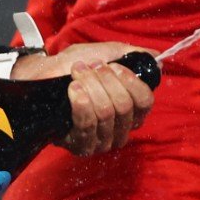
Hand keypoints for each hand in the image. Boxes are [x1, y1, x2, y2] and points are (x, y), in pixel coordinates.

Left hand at [10, 41, 155, 155]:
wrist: (43, 76)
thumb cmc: (76, 67)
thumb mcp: (106, 54)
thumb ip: (132, 55)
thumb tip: (156, 56)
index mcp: (132, 110)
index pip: (145, 101)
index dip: (130, 81)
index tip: (112, 65)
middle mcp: (121, 129)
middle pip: (124, 106)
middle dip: (105, 80)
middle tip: (89, 66)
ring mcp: (102, 140)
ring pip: (105, 113)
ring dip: (90, 86)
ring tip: (77, 73)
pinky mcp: (82, 145)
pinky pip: (87, 124)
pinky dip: (81, 102)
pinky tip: (73, 89)